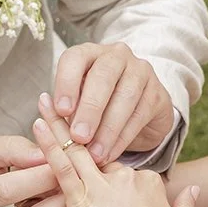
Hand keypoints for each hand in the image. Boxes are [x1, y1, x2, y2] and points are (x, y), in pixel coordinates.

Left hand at [31, 97, 198, 206]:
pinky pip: (62, 168)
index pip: (117, 166)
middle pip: (96, 149)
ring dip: (57, 125)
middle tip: (58, 104)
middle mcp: (127, 179)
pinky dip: (48, 146)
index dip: (100, 161)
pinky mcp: (84, 202)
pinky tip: (36, 128)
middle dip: (76, 128)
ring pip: (76, 150)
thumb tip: (192, 191)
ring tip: (43, 103)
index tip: (87, 149)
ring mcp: (105, 188)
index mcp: (149, 183)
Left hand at [51, 42, 174, 162]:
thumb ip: (65, 109)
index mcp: (88, 53)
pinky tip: (110, 153)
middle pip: (102, 77)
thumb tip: (50, 123)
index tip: (61, 111)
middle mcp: (115, 56)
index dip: (66, 83)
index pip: (75, 59)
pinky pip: (140, 115)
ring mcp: (140, 71)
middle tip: (78, 137)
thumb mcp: (76, 102)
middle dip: (89, 109)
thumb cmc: (96, 104)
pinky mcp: (157, 93)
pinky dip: (123, 137)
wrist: (136, 111)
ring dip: (107, 129)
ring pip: (125, 97)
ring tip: (94, 153)